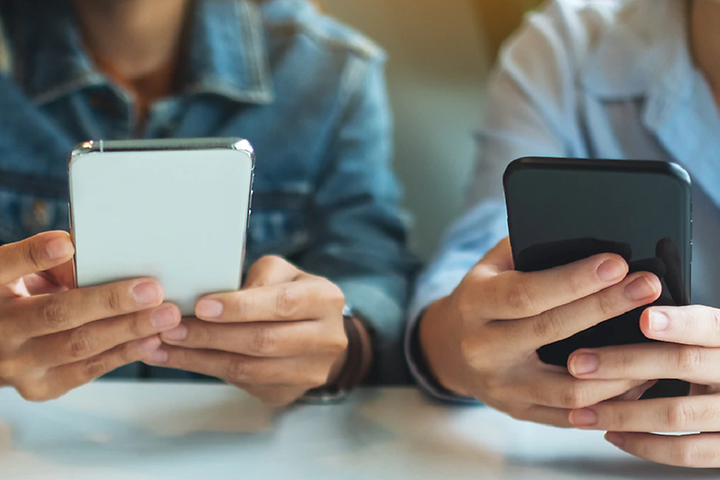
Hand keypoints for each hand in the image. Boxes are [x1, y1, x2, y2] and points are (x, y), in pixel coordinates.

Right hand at [0, 232, 181, 400]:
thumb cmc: (16, 297)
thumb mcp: (20, 273)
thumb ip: (47, 261)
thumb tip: (81, 254)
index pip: (6, 266)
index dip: (37, 255)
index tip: (68, 244)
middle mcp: (0, 331)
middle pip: (58, 314)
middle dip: (110, 302)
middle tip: (153, 290)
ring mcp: (18, 366)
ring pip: (78, 346)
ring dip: (127, 331)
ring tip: (164, 317)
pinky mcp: (40, 388)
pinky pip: (86, 370)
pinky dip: (123, 354)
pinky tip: (151, 340)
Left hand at [150, 256, 352, 405]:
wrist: (317, 332)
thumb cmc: (291, 293)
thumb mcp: (280, 272)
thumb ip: (254, 277)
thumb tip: (209, 290)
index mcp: (325, 300)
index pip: (281, 304)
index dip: (240, 307)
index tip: (201, 306)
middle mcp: (326, 339)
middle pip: (262, 341)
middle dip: (211, 335)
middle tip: (171, 328)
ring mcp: (309, 372)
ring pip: (249, 369)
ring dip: (200, 358)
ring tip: (164, 347)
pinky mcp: (288, 393)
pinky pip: (243, 384)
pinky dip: (207, 370)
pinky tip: (181, 359)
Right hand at [419, 238, 661, 426]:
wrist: (448, 349)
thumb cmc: (481, 299)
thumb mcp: (490, 266)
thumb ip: (527, 251)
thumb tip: (585, 239)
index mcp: (474, 305)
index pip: (525, 293)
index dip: (573, 280)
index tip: (616, 264)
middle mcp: (483, 349)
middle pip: (551, 331)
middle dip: (605, 307)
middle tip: (647, 287)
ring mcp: (503, 387)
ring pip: (570, 387)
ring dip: (619, 365)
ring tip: (655, 340)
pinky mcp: (521, 412)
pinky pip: (574, 416)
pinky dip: (612, 399)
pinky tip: (638, 377)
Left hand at [567, 305, 719, 467]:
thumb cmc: (717, 363)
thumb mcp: (708, 340)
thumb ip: (680, 329)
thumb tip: (624, 309)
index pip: (708, 326)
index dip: (677, 323)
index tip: (643, 319)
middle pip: (683, 364)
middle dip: (624, 363)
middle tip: (579, 363)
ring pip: (676, 413)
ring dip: (622, 413)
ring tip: (581, 411)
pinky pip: (686, 451)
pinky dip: (644, 445)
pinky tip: (612, 435)